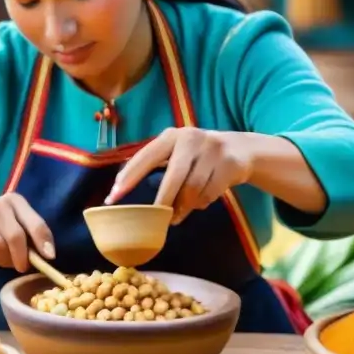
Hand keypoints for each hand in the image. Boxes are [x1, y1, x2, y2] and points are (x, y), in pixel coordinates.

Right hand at [0, 193, 54, 271]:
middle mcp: (0, 203)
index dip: (43, 241)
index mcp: (16, 201)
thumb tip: (46, 256)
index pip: (36, 222)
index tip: (50, 257)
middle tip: (22, 267)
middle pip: (16, 237)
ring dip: (4, 260)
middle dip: (21, 257)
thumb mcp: (12, 224)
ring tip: (2, 258)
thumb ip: (28, 236)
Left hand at [105, 128, 252, 223]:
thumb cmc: (198, 154)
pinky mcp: (229, 164)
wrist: (240, 149)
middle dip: (163, 200)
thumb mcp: (177, 151)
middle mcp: (191, 139)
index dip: (129, 177)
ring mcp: (212, 150)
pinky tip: (199, 203)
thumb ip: (156, 163)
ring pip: (193, 188)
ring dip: (183, 206)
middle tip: (155, 217)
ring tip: (175, 217)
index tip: (113, 196)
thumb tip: (122, 185)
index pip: (146, 157)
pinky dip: (201, 203)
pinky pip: (210, 193)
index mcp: (171, 135)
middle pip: (174, 176)